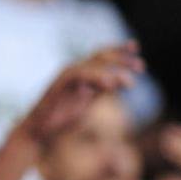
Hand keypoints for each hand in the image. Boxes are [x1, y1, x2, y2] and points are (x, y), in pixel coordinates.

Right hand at [17, 43, 142, 144]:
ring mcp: (66, 76)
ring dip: (113, 70)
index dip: (120, 50)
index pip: (103, 55)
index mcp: (82, 74)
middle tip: (141, 67)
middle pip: (101, 55)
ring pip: (93, 64)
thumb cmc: (61, 119)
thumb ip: (103, 90)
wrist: (39, 131)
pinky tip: (110, 84)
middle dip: (122, 59)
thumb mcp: (88, 102)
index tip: (136, 48)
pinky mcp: (59, 83)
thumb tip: (122, 81)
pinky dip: (96, 77)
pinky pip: (80, 74)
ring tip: (130, 82)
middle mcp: (74, 70)